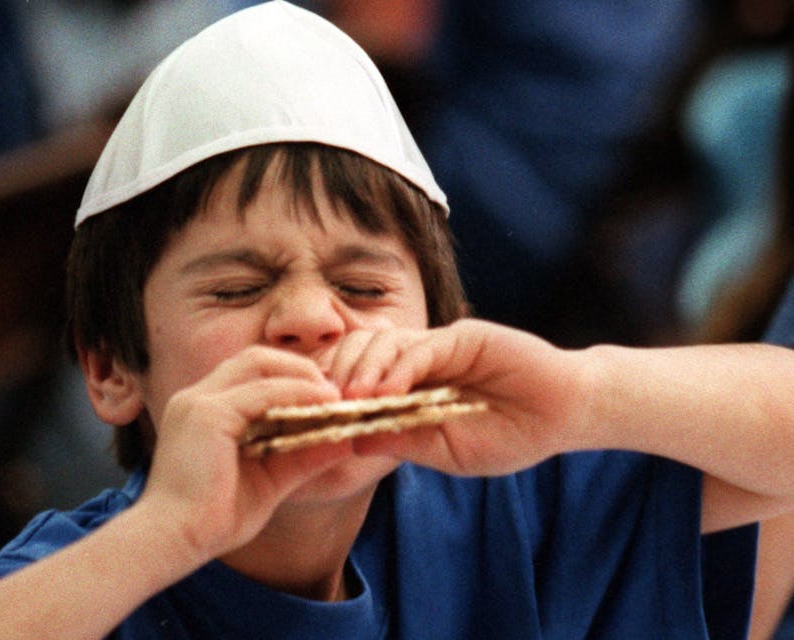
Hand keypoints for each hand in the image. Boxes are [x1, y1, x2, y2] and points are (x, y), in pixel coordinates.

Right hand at [138, 346, 353, 561]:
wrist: (173, 541)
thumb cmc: (213, 519)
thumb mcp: (269, 480)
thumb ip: (301, 457)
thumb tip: (345, 441)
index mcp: (203, 409)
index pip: (250, 371)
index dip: (289, 375)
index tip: (324, 395)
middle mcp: (197, 397)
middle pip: (255, 357)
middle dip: (298, 367)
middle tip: (332, 390)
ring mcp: (199, 401)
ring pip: (259, 365)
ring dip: (301, 376)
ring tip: (332, 396)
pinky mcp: (207, 414)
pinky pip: (261, 391)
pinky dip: (295, 393)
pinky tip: (320, 406)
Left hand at [328, 319, 591, 476]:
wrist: (564, 413)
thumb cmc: (509, 436)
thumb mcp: (448, 451)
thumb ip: (403, 442)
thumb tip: (351, 443)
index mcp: (408, 386)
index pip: (356, 378)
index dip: (332, 394)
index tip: (313, 420)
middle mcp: (416, 360)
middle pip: (358, 352)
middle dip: (336, 376)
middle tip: (324, 406)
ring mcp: (438, 345)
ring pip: (382, 342)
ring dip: (362, 371)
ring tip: (352, 401)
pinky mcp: (461, 337)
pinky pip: (421, 346)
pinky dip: (399, 367)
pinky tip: (387, 393)